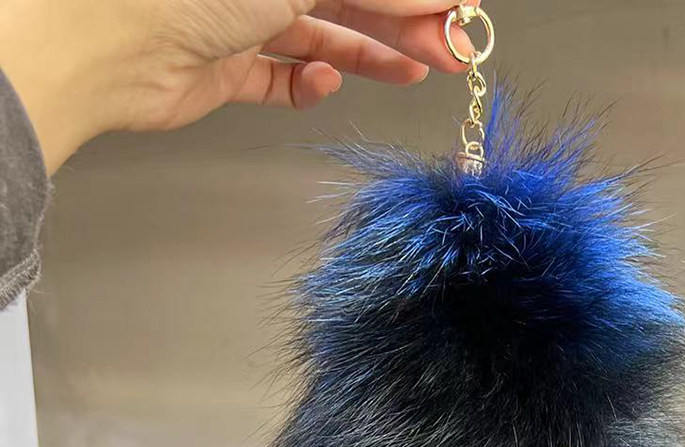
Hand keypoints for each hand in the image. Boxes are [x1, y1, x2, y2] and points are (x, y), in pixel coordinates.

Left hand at [0, 0, 475, 172]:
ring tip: (414, 71)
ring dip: (370, 53)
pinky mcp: (222, 66)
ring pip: (320, 34)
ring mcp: (237, 15)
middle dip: (404, 21)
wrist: (108, 43)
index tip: (460, 6)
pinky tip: (322, 83)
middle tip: (452, 47)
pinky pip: (280, 76)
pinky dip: (307, 84)